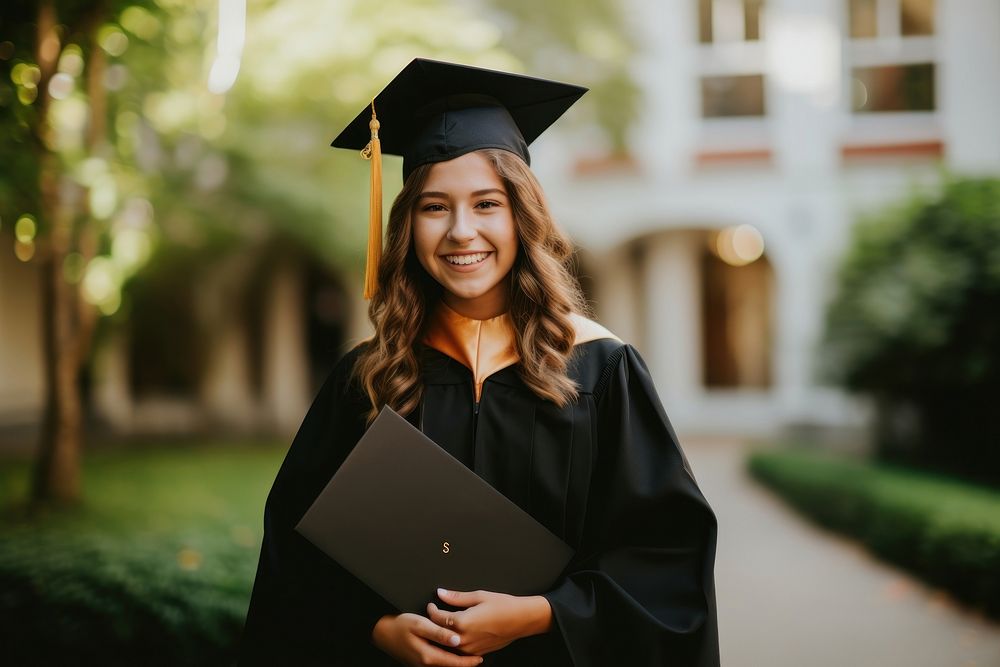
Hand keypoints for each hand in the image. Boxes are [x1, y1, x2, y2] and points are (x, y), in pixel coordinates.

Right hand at [371, 613, 483, 666]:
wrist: (382, 632)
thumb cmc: (400, 626)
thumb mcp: (420, 625)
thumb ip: (439, 633)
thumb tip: (457, 640)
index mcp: (428, 656)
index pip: (453, 663)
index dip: (468, 662)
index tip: (480, 658)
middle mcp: (426, 663)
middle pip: (450, 666)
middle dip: (464, 663)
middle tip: (479, 656)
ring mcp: (422, 664)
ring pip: (444, 664)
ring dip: (456, 661)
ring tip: (469, 655)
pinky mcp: (419, 661)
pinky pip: (437, 662)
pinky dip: (447, 659)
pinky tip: (452, 652)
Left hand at [426, 588, 552, 655]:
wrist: (522, 620)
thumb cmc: (503, 606)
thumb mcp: (479, 596)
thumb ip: (457, 597)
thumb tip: (441, 593)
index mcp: (463, 622)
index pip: (438, 618)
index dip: (432, 610)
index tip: (432, 605)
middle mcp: (464, 638)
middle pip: (439, 632)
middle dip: (434, 623)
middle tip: (435, 613)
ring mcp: (470, 648)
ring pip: (448, 643)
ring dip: (443, 635)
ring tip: (443, 624)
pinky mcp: (477, 653)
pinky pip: (459, 649)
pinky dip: (454, 642)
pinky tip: (456, 635)